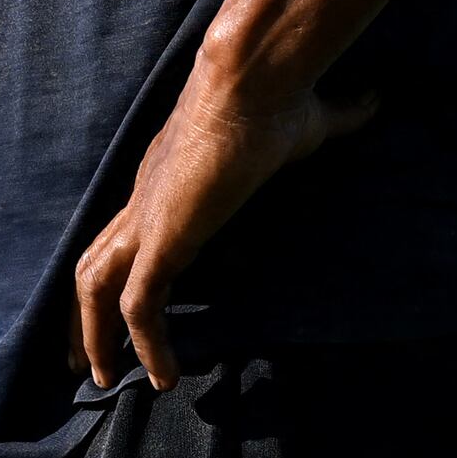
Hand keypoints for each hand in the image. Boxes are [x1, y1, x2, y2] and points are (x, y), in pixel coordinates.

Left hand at [73, 63, 378, 393]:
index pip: (129, 232)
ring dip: (95, 337)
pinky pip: (139, 306)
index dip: (121, 271)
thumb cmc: (278, 95)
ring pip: (94, 289)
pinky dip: (146, 344)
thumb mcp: (312, 118)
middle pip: (92, 264)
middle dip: (81, 316)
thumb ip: (337, 115)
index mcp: (170, 178)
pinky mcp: (162, 239)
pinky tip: (163, 376)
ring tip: (102, 378)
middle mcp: (146, 200)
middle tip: (84, 361)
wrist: (255, 79)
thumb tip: (375, 101)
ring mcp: (148, 220)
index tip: (125, 309)